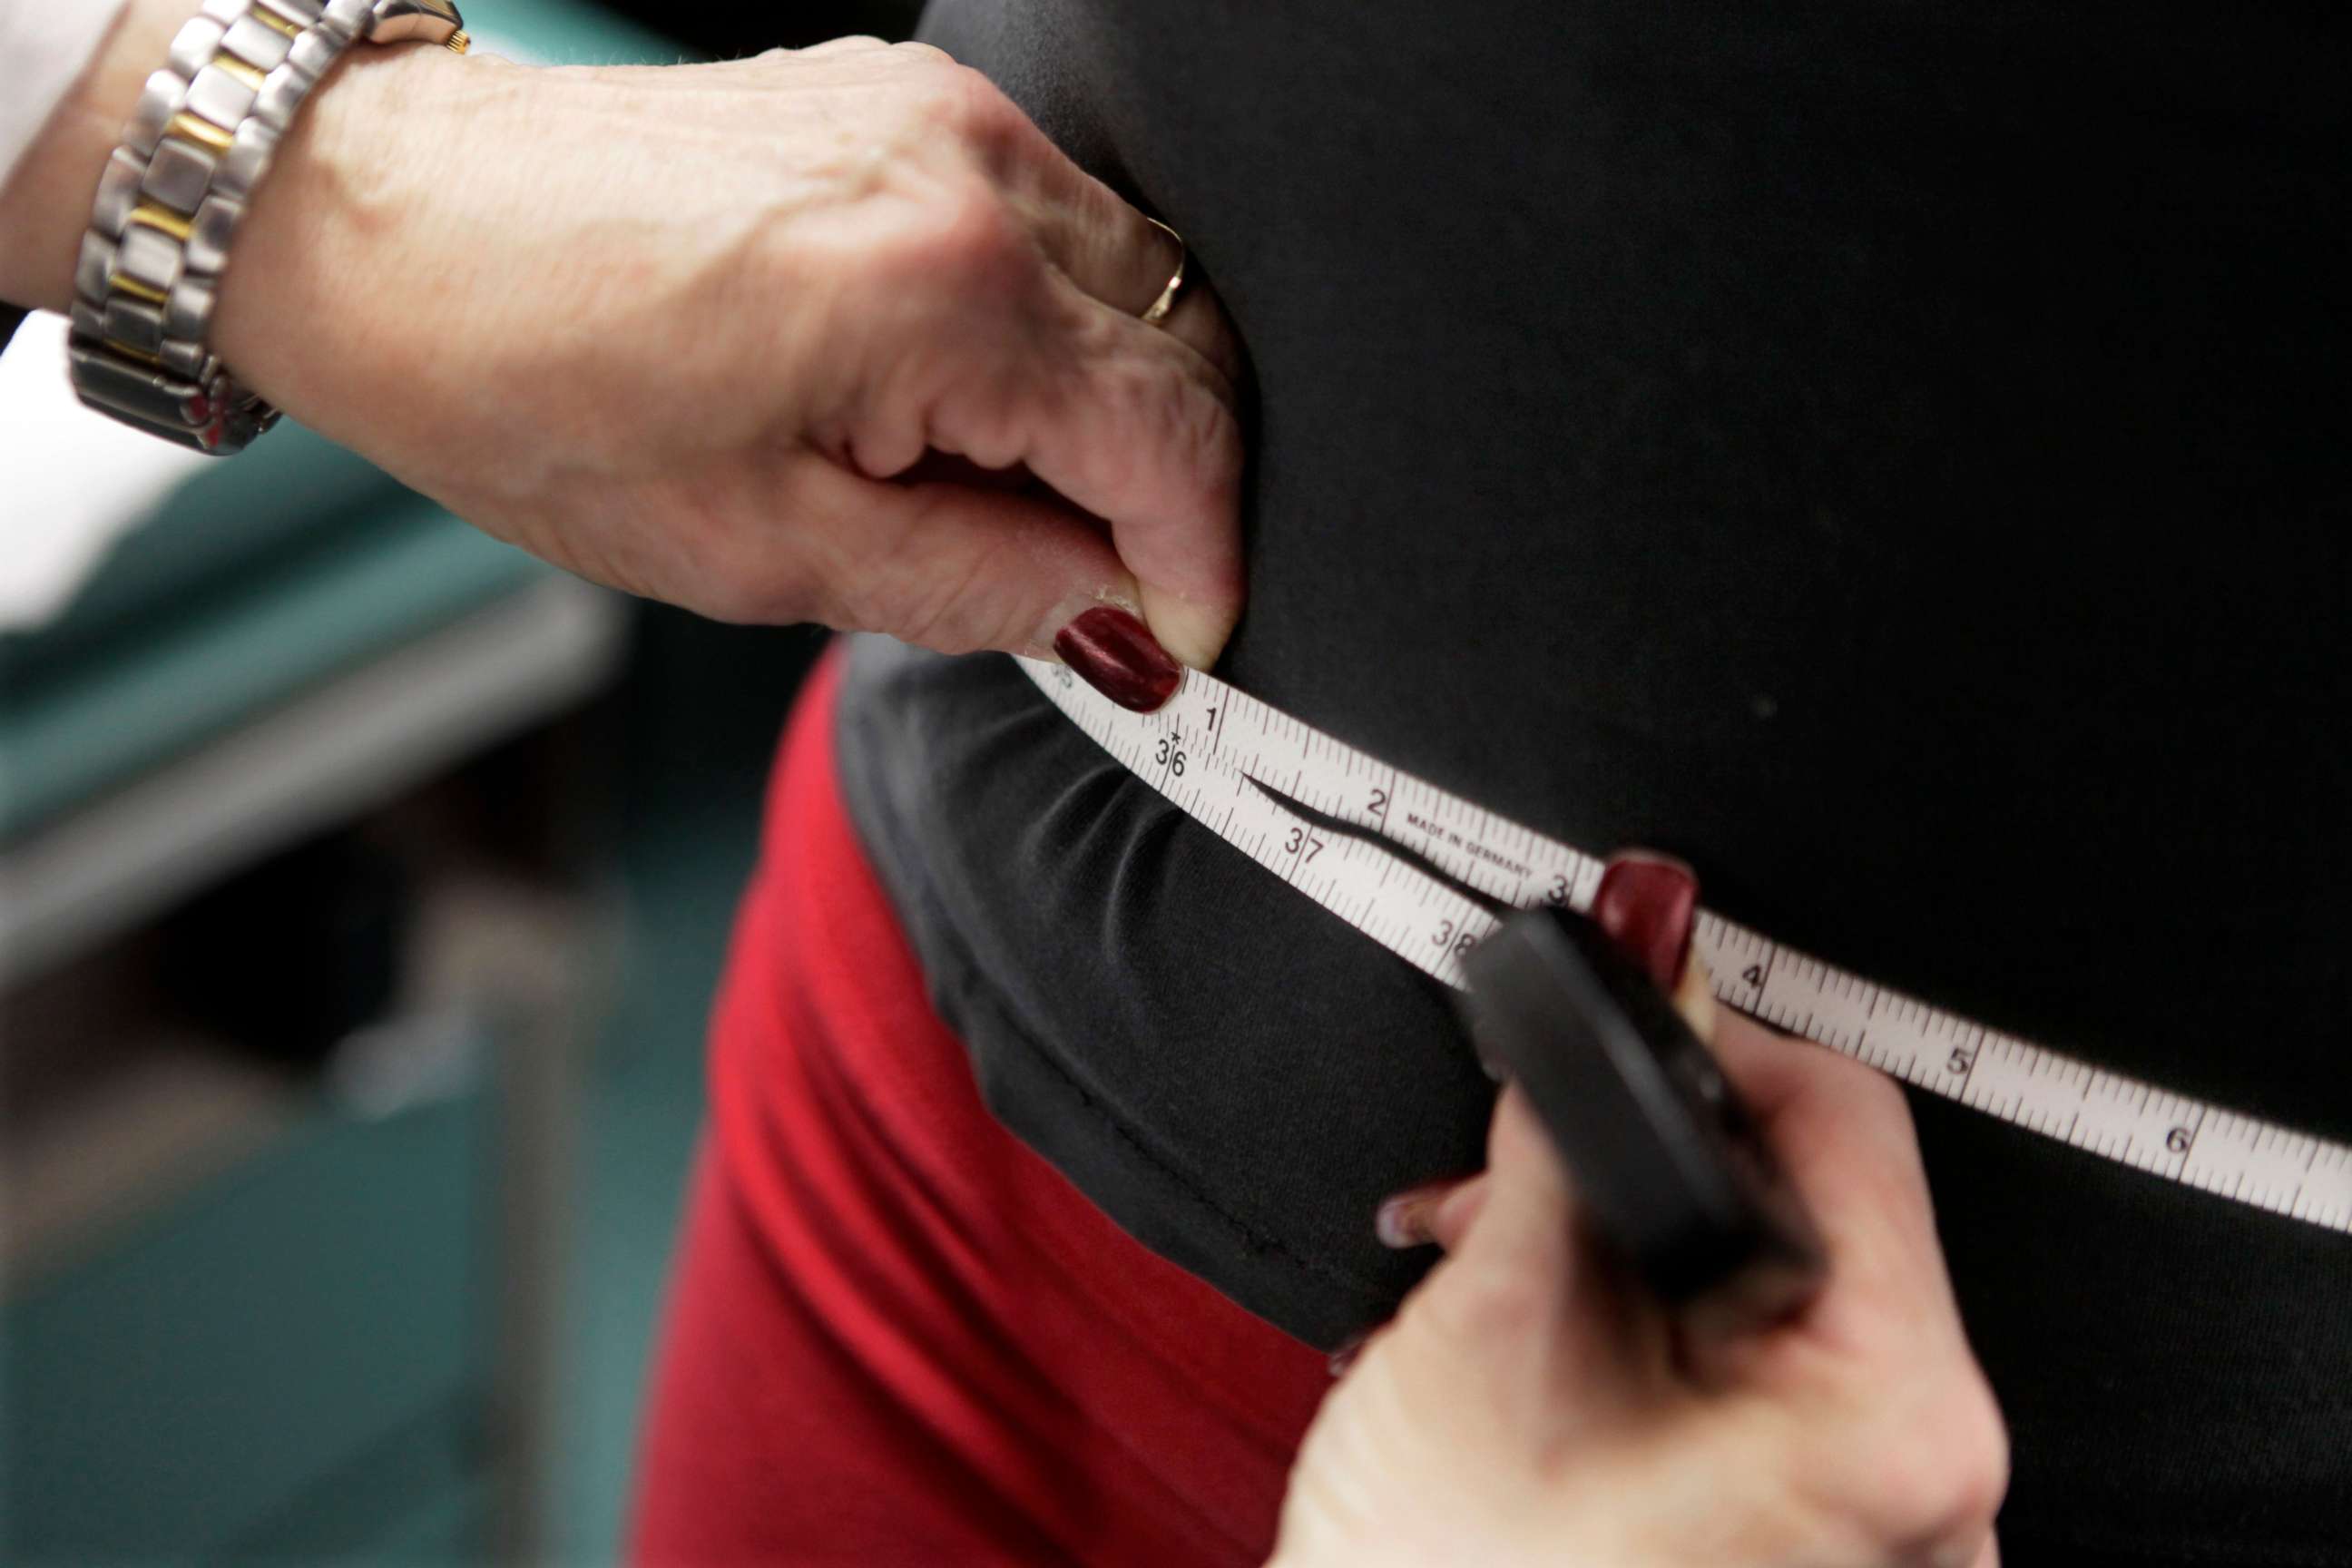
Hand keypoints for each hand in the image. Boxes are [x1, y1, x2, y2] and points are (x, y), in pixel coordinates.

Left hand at [2, 5, 1243, 677]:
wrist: (390, 223)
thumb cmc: (534, 392)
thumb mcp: (765, 556)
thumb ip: (979, 589)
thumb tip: (1113, 617)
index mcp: (944, 291)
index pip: (1178, 437)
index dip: (1199, 561)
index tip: (1175, 639)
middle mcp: (971, 169)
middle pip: (1189, 349)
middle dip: (1168, 487)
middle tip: (1089, 590)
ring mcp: (944, 111)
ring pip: (1141, 283)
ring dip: (1115, 407)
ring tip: (1001, 496)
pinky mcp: (908, 95)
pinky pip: (1060, 226)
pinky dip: (1056, 330)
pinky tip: (969, 400)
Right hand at [1273, 862, 2008, 1567]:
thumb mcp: (1490, 1330)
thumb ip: (1561, 1135)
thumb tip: (1614, 974)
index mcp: (1896, 1425)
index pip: (1851, 1125)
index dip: (1709, 1051)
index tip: (1625, 1027)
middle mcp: (1933, 1498)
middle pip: (1810, 1218)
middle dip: (1639, 1176)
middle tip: (1514, 1188)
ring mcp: (1879, 1545)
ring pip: (1774, 1308)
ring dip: (1623, 1265)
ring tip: (1491, 1280)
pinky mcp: (1817, 1560)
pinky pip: (1765, 1399)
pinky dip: (1652, 1352)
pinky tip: (1543, 1353)